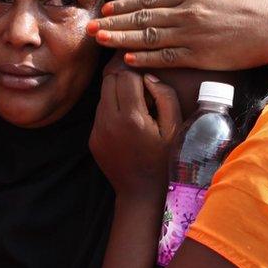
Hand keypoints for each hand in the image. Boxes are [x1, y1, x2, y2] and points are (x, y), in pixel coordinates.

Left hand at [88, 0, 267, 70]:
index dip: (125, 5)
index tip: (106, 9)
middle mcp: (187, 13)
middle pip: (141, 19)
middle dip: (113, 23)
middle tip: (89, 28)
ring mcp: (192, 36)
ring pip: (147, 38)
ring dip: (120, 40)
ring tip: (99, 41)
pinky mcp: (199, 56)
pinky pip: (166, 58)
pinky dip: (145, 58)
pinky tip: (127, 59)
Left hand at [89, 69, 180, 196]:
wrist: (141, 192)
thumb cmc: (164, 160)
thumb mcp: (175, 128)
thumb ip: (165, 96)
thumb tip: (148, 76)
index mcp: (132, 117)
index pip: (126, 75)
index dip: (140, 76)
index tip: (150, 89)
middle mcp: (109, 121)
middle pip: (109, 80)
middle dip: (125, 81)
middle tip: (141, 94)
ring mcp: (97, 131)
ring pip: (103, 96)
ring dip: (117, 96)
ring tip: (136, 111)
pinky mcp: (92, 139)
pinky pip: (100, 114)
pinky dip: (112, 112)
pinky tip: (127, 127)